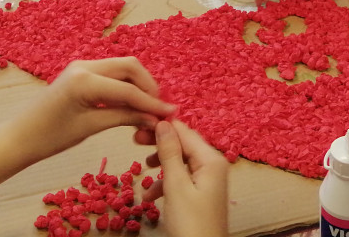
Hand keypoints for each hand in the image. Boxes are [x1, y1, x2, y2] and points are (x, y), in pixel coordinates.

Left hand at [0, 58, 175, 190]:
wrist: (19, 137)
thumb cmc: (50, 136)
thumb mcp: (91, 127)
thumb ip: (125, 118)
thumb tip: (155, 119)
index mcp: (85, 79)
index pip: (129, 89)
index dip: (152, 103)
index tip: (172, 114)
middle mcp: (85, 65)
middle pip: (130, 67)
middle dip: (149, 86)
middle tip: (162, 109)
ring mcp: (82, 65)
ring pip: (123, 68)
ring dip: (140, 85)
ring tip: (151, 108)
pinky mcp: (81, 72)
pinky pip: (112, 74)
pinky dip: (126, 86)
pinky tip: (134, 104)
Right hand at [142, 120, 228, 236]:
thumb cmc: (191, 223)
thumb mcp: (176, 186)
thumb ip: (169, 153)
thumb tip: (163, 124)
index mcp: (211, 160)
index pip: (185, 132)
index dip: (163, 126)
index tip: (139, 125)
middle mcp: (212, 166)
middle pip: (183, 145)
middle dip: (159, 145)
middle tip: (135, 141)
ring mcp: (207, 180)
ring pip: (180, 163)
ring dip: (160, 166)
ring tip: (143, 169)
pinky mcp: (201, 194)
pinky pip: (181, 180)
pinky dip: (166, 184)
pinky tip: (150, 196)